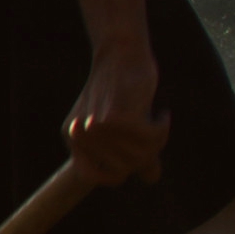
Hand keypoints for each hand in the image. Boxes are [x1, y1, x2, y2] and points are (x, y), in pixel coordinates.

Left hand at [62, 42, 167, 185]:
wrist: (120, 55)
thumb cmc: (122, 89)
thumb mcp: (122, 124)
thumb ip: (132, 152)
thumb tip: (151, 179)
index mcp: (71, 138)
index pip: (90, 176)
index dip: (116, 174)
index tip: (135, 160)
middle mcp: (78, 135)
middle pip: (124, 167)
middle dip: (146, 155)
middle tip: (156, 135)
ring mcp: (96, 127)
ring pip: (140, 155)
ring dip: (158, 140)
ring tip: (159, 121)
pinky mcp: (116, 118)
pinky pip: (152, 139)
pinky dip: (162, 127)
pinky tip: (163, 114)